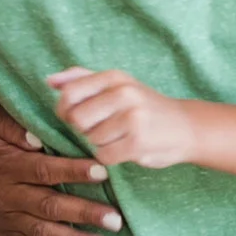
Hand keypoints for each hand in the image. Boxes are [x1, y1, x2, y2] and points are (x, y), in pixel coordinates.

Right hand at [0, 94, 119, 235]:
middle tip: (115, 221)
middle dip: (84, 214)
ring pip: (41, 231)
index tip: (103, 172)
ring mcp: (3, 214)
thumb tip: (38, 137)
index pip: (45, 170)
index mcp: (6, 164)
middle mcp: (6, 194)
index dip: (74, 171)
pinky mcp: (2, 226)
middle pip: (49, 206)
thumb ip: (12, 123)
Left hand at [48, 68, 194, 168]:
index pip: (69, 93)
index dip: (65, 110)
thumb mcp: (118, 84)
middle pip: (76, 119)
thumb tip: (49, 80)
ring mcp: (132, 117)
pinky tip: (124, 149)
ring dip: (100, 144)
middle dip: (83, 129)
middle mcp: (124, 93)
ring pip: (90, 139)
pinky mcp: (138, 141)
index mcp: (114, 77)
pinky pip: (104, 156)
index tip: (76, 117)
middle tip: (102, 129)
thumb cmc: (144, 106)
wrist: (186, 127)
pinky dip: (110, 157)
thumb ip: (82, 79)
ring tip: (119, 137)